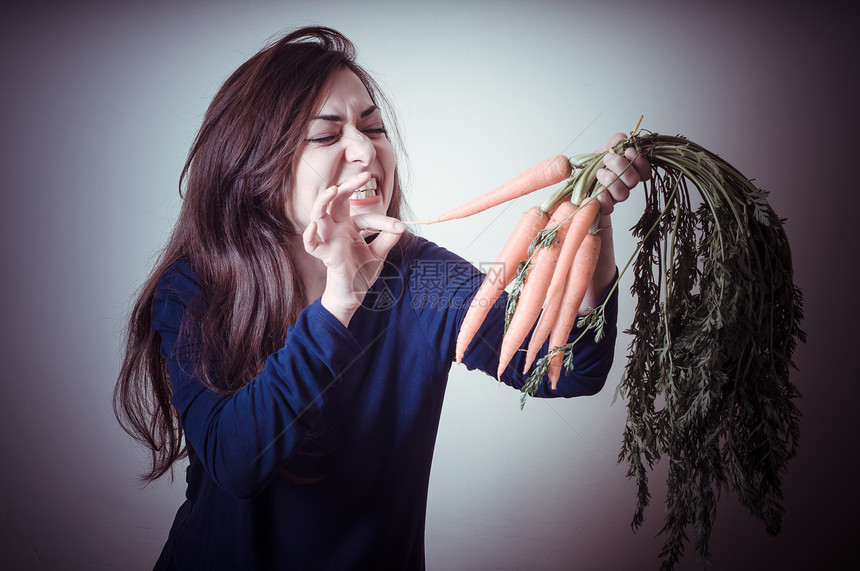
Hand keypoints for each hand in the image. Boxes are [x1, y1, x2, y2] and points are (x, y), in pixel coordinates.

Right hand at [302, 172, 405, 324]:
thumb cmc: (361, 272)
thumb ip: (388, 239)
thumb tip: (402, 226)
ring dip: (323, 202)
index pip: (366, 216)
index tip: (400, 227)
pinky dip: (310, 236)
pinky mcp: (325, 255)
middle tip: (363, 175)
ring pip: (318, 215)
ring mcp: (329, 240)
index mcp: (349, 226)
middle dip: (348, 186)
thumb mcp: (379, 253)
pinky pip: (312, 244)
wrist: (353, 294)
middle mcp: (337, 229)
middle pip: (336, 200)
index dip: (384, 221)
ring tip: (332, 190)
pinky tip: (314, 226)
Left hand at [594, 132, 651, 214]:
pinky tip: (598, 190)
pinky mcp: (601, 209)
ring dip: (612, 180)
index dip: (640, 161)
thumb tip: (621, 138)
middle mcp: (622, 186)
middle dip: (622, 167)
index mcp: (626, 172)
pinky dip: (605, 198)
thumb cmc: (588, 171)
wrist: (573, 186)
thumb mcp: (598, 154)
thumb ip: (611, 145)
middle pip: (633, 180)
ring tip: (599, 172)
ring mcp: (613, 198)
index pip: (643, 171)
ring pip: (623, 194)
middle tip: (608, 158)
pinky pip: (608, 207)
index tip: (630, 150)